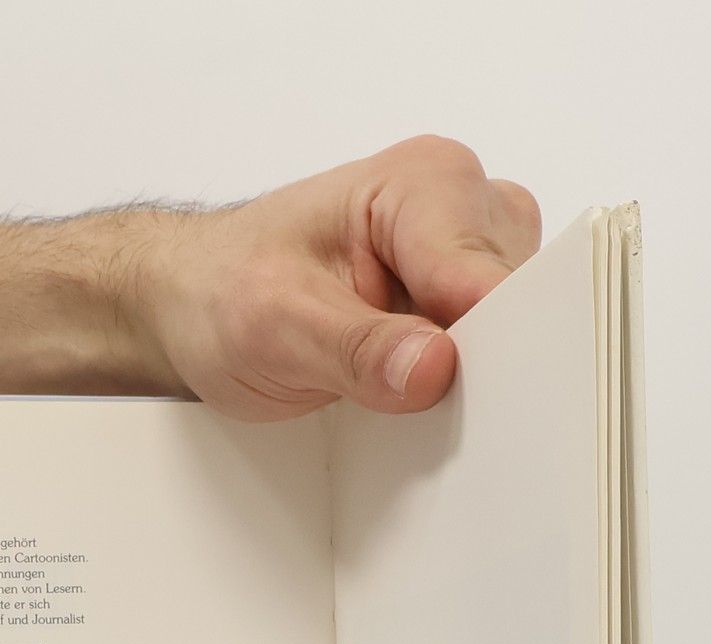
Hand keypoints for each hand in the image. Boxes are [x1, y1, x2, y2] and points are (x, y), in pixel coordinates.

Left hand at [133, 136, 540, 418]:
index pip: (492, 276)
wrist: (192, 302)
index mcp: (423, 184)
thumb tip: (433, 368)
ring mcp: (464, 254)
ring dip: (464, 374)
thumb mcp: (276, 328)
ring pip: (514, 331)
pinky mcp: (458, 298)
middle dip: (474, 361)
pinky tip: (405, 385)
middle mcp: (458, 206)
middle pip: (519, 302)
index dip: (481, 345)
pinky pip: (490, 349)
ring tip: (386, 379)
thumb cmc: (222, 293)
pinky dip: (456, 381)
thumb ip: (357, 350)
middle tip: (400, 390)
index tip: (453, 392)